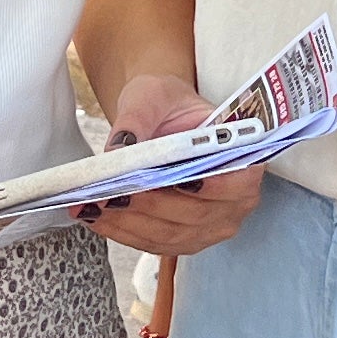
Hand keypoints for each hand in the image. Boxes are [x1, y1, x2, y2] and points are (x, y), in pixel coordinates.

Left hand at [81, 72, 262, 258]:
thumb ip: (139, 117)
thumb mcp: (154, 94)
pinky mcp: (183, 239)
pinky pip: (153, 243)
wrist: (161, 118)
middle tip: (113, 193)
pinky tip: (94, 215)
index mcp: (244, 159)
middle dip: (152, 205)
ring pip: (170, 234)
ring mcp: (210, 226)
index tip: (179, 181)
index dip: (212, 186)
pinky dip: (121, 231)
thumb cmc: (168, 104)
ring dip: (129, 222)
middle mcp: (235, 201)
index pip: (239, 180)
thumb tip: (120, 148)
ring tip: (92, 204)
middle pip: (197, 214)